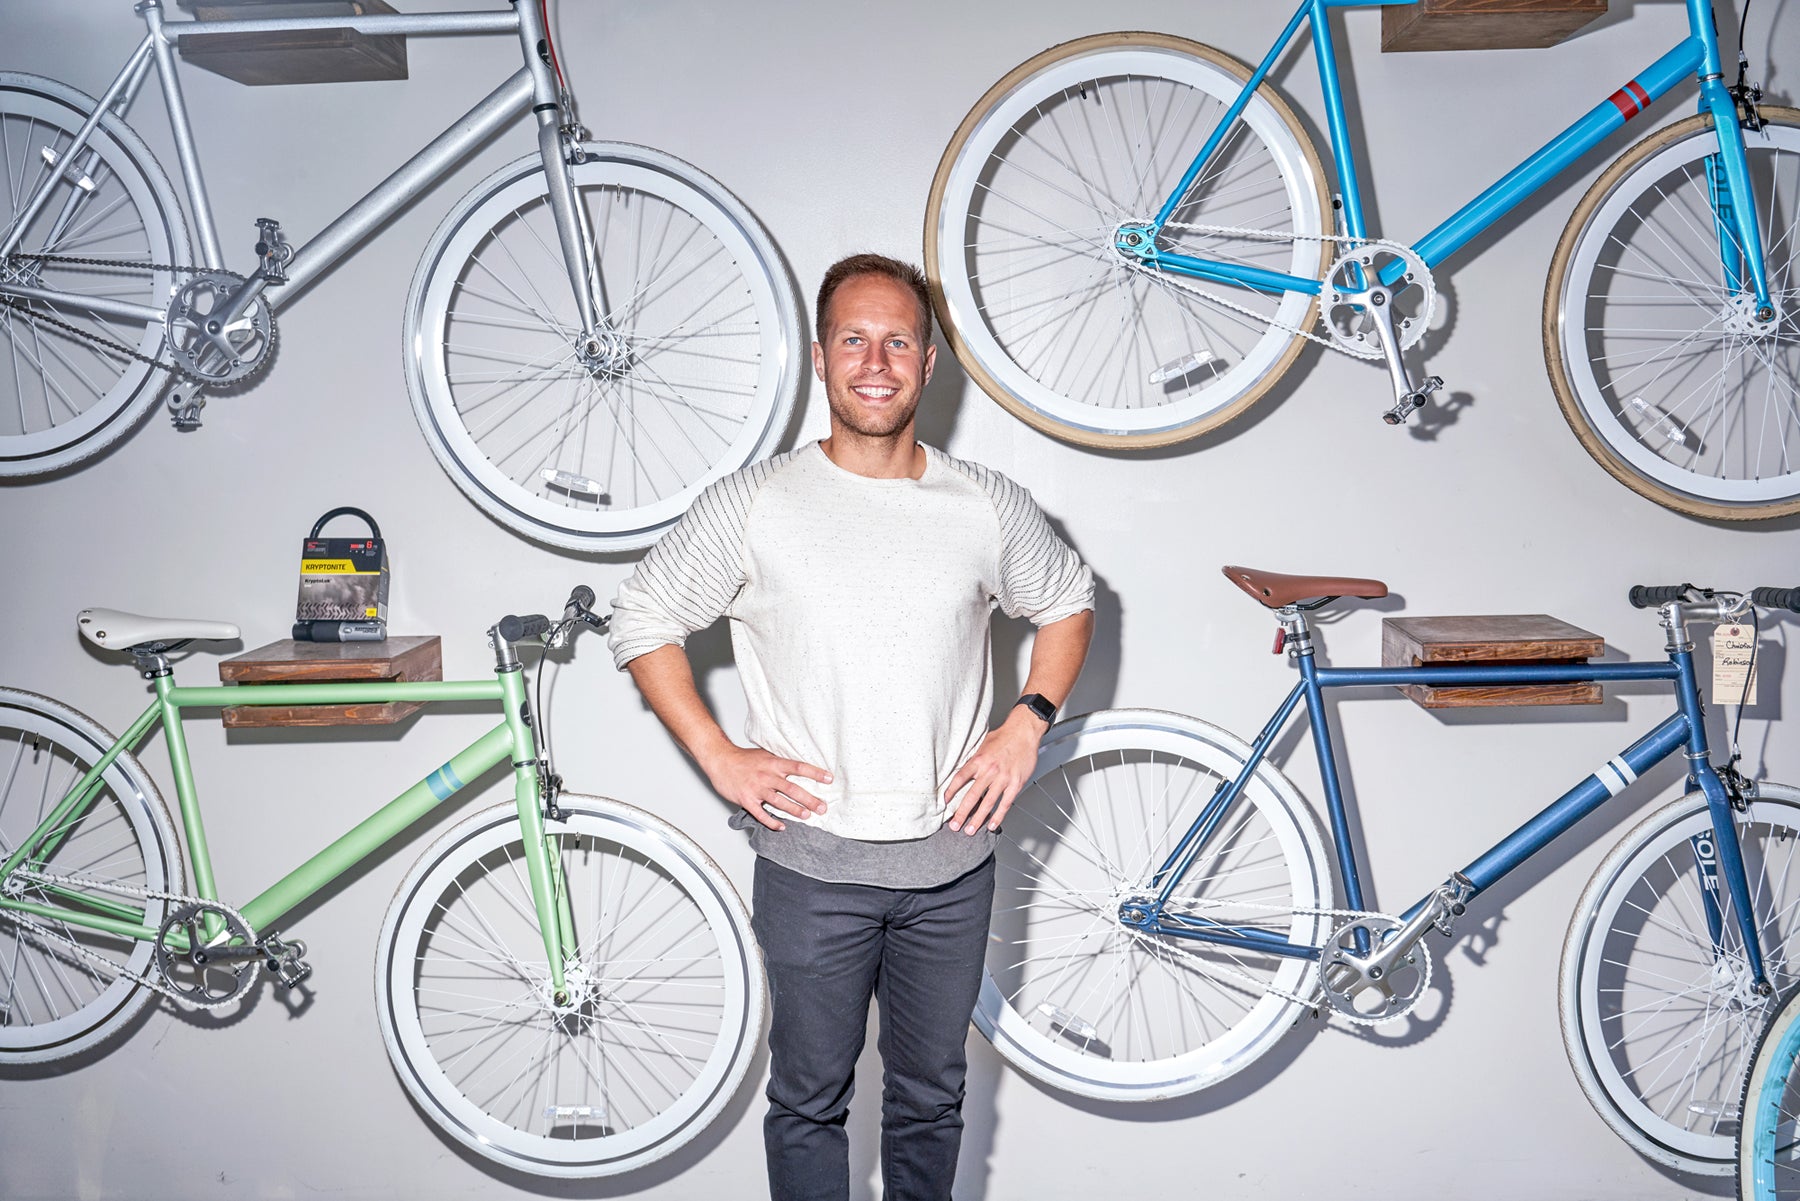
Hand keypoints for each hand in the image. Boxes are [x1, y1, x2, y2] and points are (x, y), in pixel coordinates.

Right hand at [701, 743, 831, 831]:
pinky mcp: (746, 800)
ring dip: (795, 810)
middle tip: (823, 807)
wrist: (720, 761)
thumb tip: (798, 765)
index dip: (815, 773)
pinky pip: (761, 814)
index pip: (799, 767)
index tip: (829, 779)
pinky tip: (781, 827)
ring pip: (779, 802)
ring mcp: (757, 789)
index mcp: (773, 763)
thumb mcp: (764, 754)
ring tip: (807, 816)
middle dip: (809, 799)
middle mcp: (767, 776)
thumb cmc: (742, 758)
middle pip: (792, 788)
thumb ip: (780, 761)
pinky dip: (771, 822)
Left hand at [943, 708, 1044, 833]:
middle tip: (954, 825)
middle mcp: (989, 770)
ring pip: (987, 803)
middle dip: (961, 814)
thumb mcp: (983, 744)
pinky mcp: (1016, 783)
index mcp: (979, 760)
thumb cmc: (1005, 736)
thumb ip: (975, 759)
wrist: (1024, 731)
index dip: (951, 792)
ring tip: (970, 830)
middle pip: (971, 796)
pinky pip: (1005, 803)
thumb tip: (966, 772)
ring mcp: (1003, 778)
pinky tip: (992, 824)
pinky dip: (998, 816)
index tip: (945, 802)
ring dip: (978, 819)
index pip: (960, 779)